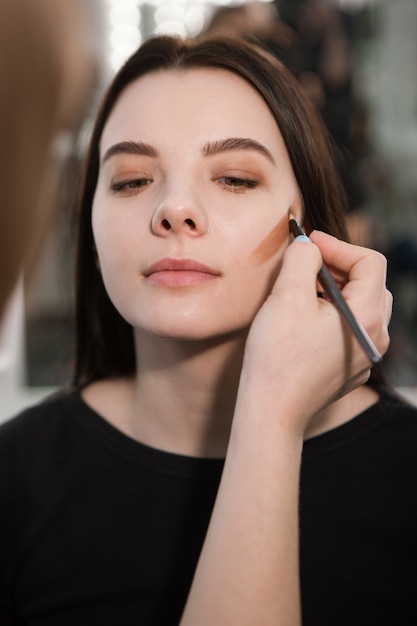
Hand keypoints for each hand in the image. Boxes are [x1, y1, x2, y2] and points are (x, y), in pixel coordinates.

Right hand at [239, 231, 391, 434]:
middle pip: (371, 283)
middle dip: (339, 266)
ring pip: (362, 306)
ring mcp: (365, 356)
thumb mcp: (286, 296)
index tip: (309, 243)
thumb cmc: (277, 356)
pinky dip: (334, 314)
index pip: (369, 261)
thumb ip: (302, 258)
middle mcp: (376, 337)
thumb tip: (309, 245)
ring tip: (305, 290)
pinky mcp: (351, 369)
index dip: (339, 245)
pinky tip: (307, 320)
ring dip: (337, 290)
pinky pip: (351, 330)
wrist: (272, 410)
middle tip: (308, 264)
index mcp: (366, 316)